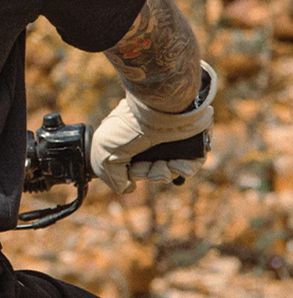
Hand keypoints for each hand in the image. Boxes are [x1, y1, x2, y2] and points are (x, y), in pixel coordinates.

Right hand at [90, 62, 216, 193]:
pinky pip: (192, 164)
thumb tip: (128, 187)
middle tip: (147, 168)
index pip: (135, 165)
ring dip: (165, 173)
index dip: (134, 173)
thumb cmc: (127, 130)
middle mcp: (151, 138)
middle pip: (153, 168)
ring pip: (172, 169)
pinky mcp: (191, 141)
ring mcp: (171, 139)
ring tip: (164, 166)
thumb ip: (113, 178)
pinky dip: (184, 169)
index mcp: (130, 138)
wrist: (156, 110)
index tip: (131, 170)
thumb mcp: (105, 157)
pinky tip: (176, 164)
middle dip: (150, 174)